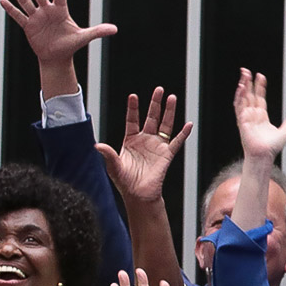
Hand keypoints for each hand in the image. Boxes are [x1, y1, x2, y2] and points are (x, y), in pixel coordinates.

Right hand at [1, 0, 116, 63]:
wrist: (57, 57)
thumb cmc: (70, 45)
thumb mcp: (84, 37)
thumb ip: (98, 31)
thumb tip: (115, 29)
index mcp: (61, 10)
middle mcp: (47, 10)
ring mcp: (36, 17)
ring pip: (26, 1)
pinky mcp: (28, 26)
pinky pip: (18, 16)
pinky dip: (11, 9)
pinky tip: (2, 0)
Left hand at [95, 88, 190, 203]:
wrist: (138, 195)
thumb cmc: (125, 182)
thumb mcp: (113, 166)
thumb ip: (108, 154)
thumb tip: (97, 145)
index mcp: (130, 140)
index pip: (132, 120)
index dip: (133, 108)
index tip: (133, 96)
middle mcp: (145, 140)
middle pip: (151, 117)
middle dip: (155, 103)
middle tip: (159, 89)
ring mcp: (157, 146)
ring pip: (165, 125)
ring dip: (169, 112)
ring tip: (172, 98)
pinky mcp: (167, 155)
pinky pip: (177, 142)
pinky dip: (183, 134)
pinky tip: (188, 125)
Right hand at [233, 68, 285, 159]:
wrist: (264, 156)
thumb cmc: (272, 148)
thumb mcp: (285, 132)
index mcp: (261, 116)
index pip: (259, 98)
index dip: (260, 87)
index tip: (261, 76)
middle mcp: (253, 115)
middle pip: (249, 95)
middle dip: (248, 83)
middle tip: (246, 71)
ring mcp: (246, 117)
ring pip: (243, 98)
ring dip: (243, 86)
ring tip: (244, 74)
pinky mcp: (242, 121)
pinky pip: (239, 106)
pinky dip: (239, 96)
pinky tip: (241, 87)